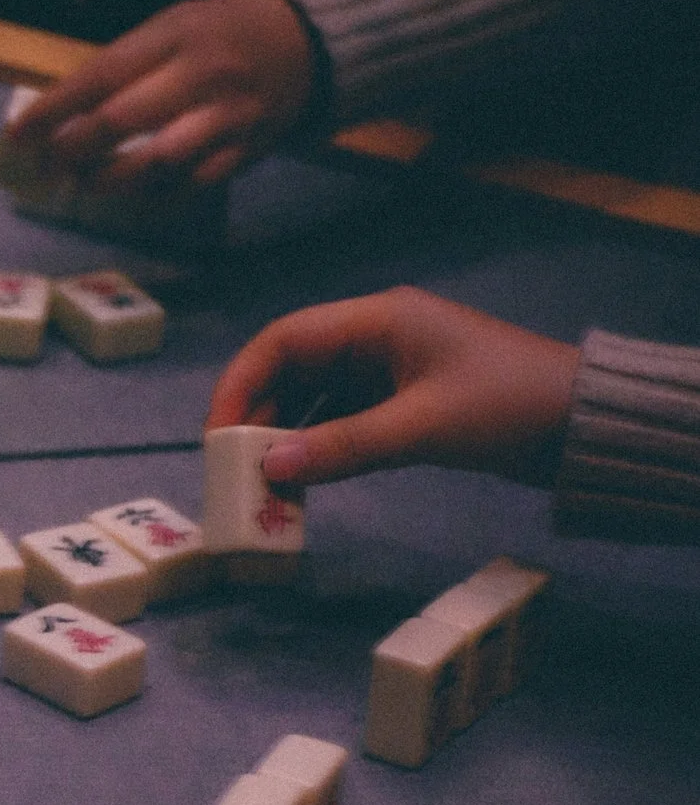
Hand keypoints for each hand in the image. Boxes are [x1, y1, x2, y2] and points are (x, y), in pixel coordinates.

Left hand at [6, 0, 315, 191]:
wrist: (304, 40)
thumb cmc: (217, 34)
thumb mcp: (170, 27)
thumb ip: (123, 64)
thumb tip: (59, 110)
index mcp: (173, 37)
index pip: (102, 75)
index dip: (55, 109)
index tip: (18, 135)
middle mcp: (200, 75)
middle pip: (126, 118)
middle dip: (77, 148)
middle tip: (49, 166)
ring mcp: (226, 115)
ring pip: (162, 158)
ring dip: (115, 178)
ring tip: (87, 185)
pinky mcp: (246, 148)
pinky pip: (197, 184)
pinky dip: (160, 199)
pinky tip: (134, 202)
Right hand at [208, 288, 580, 486]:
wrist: (586, 424)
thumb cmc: (509, 407)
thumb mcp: (422, 428)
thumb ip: (342, 447)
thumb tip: (268, 467)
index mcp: (377, 320)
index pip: (282, 340)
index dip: (240, 384)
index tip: (218, 436)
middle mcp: (376, 337)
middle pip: (291, 368)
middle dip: (259, 417)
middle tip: (236, 470)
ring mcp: (390, 369)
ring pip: (314, 397)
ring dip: (287, 436)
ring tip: (265, 483)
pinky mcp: (404, 400)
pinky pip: (342, 419)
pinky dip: (320, 447)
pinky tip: (305, 481)